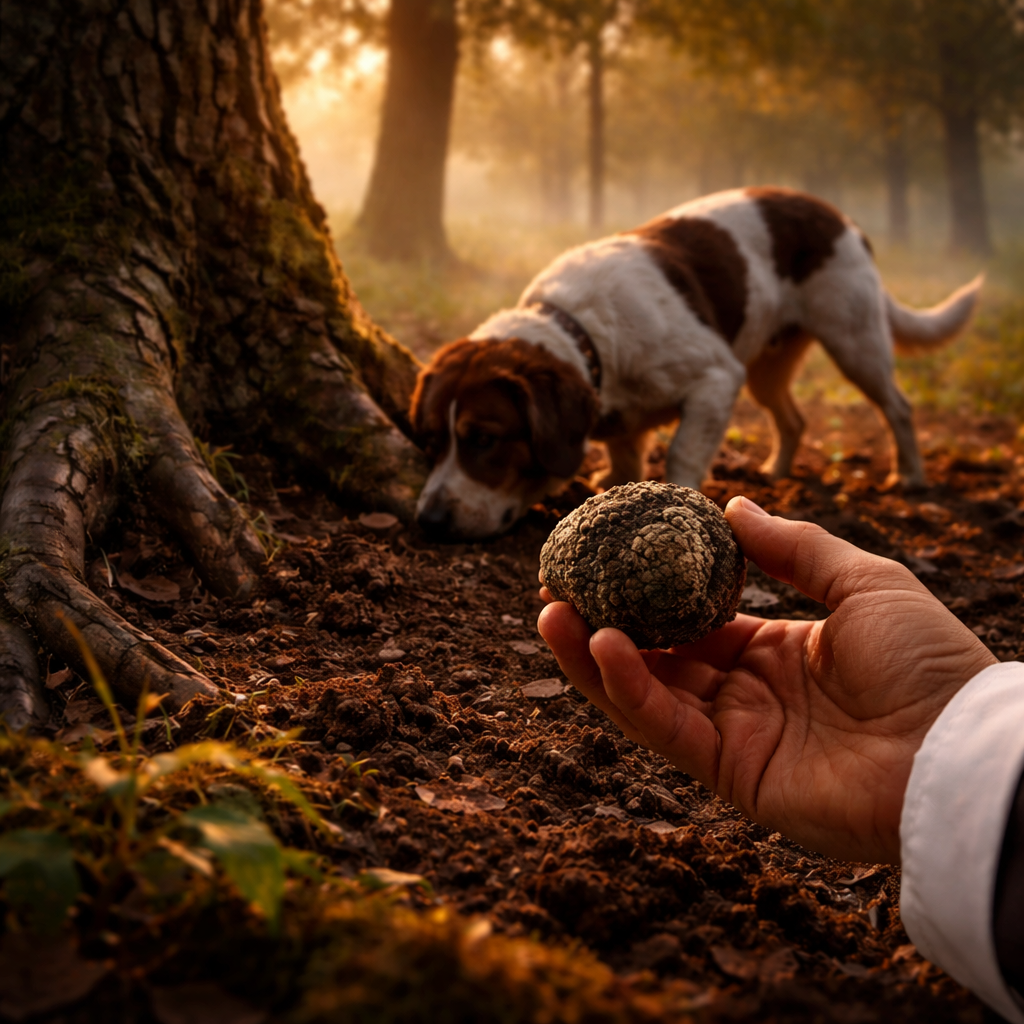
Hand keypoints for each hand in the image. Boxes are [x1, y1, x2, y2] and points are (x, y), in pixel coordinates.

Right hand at [537, 496, 995, 863]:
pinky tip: (603, 642)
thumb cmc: (929, 663)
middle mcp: (745, 695)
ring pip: (644, 695)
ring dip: (593, 656)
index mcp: (774, 651)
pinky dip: (629, 688)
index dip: (646, 593)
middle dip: (600, 625)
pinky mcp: (730, 774)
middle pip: (654, 659)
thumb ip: (795, 548)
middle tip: (553, 586)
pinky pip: (665, 726)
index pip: (692, 621)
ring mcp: (735, 736)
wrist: (962, 751)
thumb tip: (731, 508)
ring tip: (550, 611)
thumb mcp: (865, 582)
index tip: (604, 558)